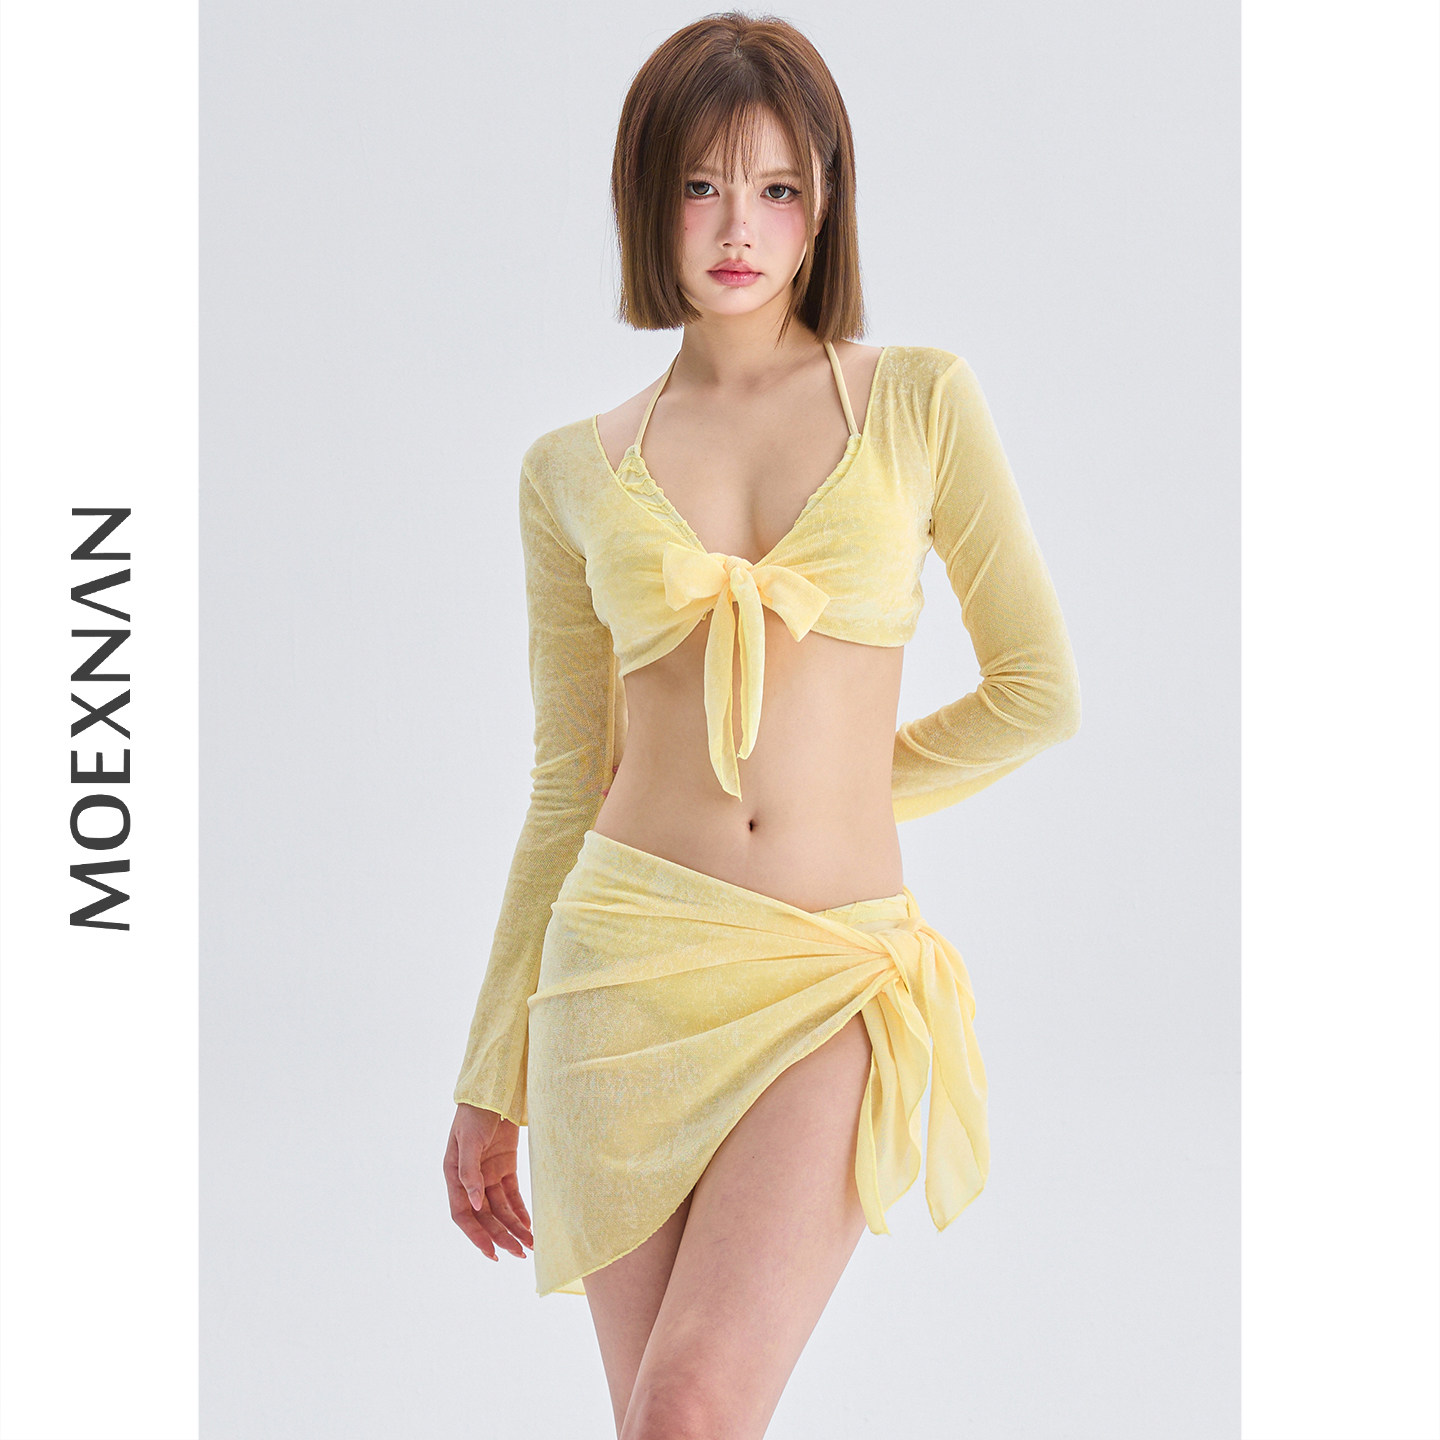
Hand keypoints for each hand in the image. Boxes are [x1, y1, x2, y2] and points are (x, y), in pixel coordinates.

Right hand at [445, 1103, 532, 1261]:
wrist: (494, 1089)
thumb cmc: (474, 1113)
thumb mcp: (468, 1141)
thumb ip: (469, 1172)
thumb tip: (473, 1204)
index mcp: (454, 1176)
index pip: (463, 1215)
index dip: (476, 1236)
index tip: (492, 1253)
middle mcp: (470, 1180)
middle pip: (486, 1217)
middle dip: (502, 1236)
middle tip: (520, 1253)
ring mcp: (488, 1174)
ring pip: (501, 1209)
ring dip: (514, 1227)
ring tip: (530, 1245)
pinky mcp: (505, 1166)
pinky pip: (512, 1195)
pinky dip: (521, 1211)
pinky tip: (530, 1226)